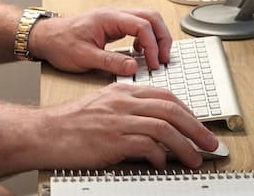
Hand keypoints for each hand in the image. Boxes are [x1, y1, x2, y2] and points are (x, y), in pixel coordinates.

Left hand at [27, 7, 171, 75]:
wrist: (44, 37)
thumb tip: (133, 67)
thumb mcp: (84, 57)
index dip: (153, 45)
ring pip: (146, 20)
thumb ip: (110, 62)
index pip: (142, 25)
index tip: (155, 63)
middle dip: (162, 37)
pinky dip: (145, 39)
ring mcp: (114, 19)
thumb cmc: (59, 43)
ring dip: (156, 37)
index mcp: (108, 18)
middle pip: (150, 17)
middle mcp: (114, 15)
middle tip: (164, 59)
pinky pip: (137, 28)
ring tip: (157, 58)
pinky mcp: (112, 27)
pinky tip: (140, 54)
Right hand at [38, 82, 217, 169]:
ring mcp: (118, 120)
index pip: (165, 95)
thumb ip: (127, 110)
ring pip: (165, 128)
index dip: (187, 111)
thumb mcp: (102, 106)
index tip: (198, 125)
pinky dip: (160, 156)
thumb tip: (153, 127)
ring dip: (186, 145)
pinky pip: (147, 146)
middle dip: (196, 128)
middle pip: (171, 109)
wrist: (44, 132)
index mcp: (121, 90)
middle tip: (209, 143)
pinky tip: (162, 164)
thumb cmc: (70, 123)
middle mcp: (122, 102)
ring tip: (194, 159)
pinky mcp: (112, 140)